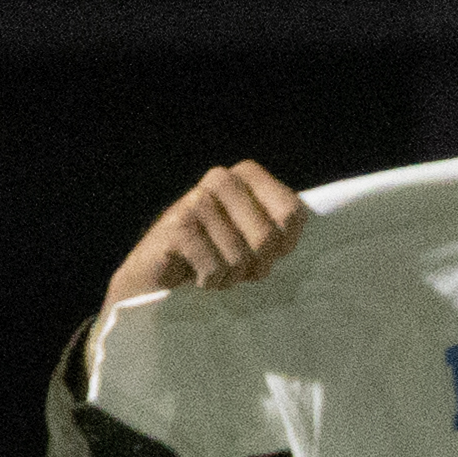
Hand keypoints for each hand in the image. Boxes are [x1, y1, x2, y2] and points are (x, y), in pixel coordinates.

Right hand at [103, 162, 302, 311]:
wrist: (157, 277)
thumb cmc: (216, 257)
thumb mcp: (256, 240)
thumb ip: (281, 229)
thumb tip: (300, 226)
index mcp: (246, 175)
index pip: (292, 212)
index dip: (285, 244)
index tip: (267, 253)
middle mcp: (220, 178)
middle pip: (267, 237)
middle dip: (256, 265)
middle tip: (235, 268)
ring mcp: (196, 200)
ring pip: (240, 257)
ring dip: (230, 276)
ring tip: (213, 270)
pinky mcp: (176, 225)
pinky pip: (214, 266)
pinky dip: (209, 281)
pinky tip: (195, 274)